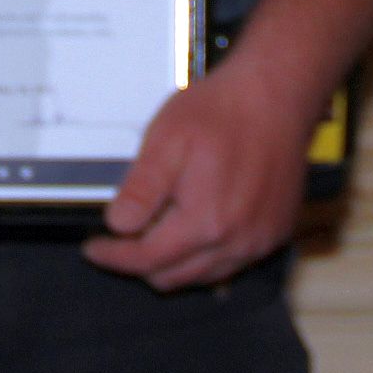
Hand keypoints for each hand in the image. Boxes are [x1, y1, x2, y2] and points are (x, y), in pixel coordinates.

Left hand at [84, 58, 322, 291]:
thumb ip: (140, 190)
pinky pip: (233, 262)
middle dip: (141, 263)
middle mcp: (237, 241)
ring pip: (204, 276)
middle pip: (174, 277)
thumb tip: (117, 225)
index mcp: (205, 222)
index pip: (147, 260)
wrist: (276, 95)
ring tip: (157, 230)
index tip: (95, 248)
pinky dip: (207, 255)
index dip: (114, 257)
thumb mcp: (165, 141)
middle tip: (122, 238)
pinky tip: (196, 226)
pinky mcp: (276, 232)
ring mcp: (260, 240)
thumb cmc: (223, 111)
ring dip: (174, 263)